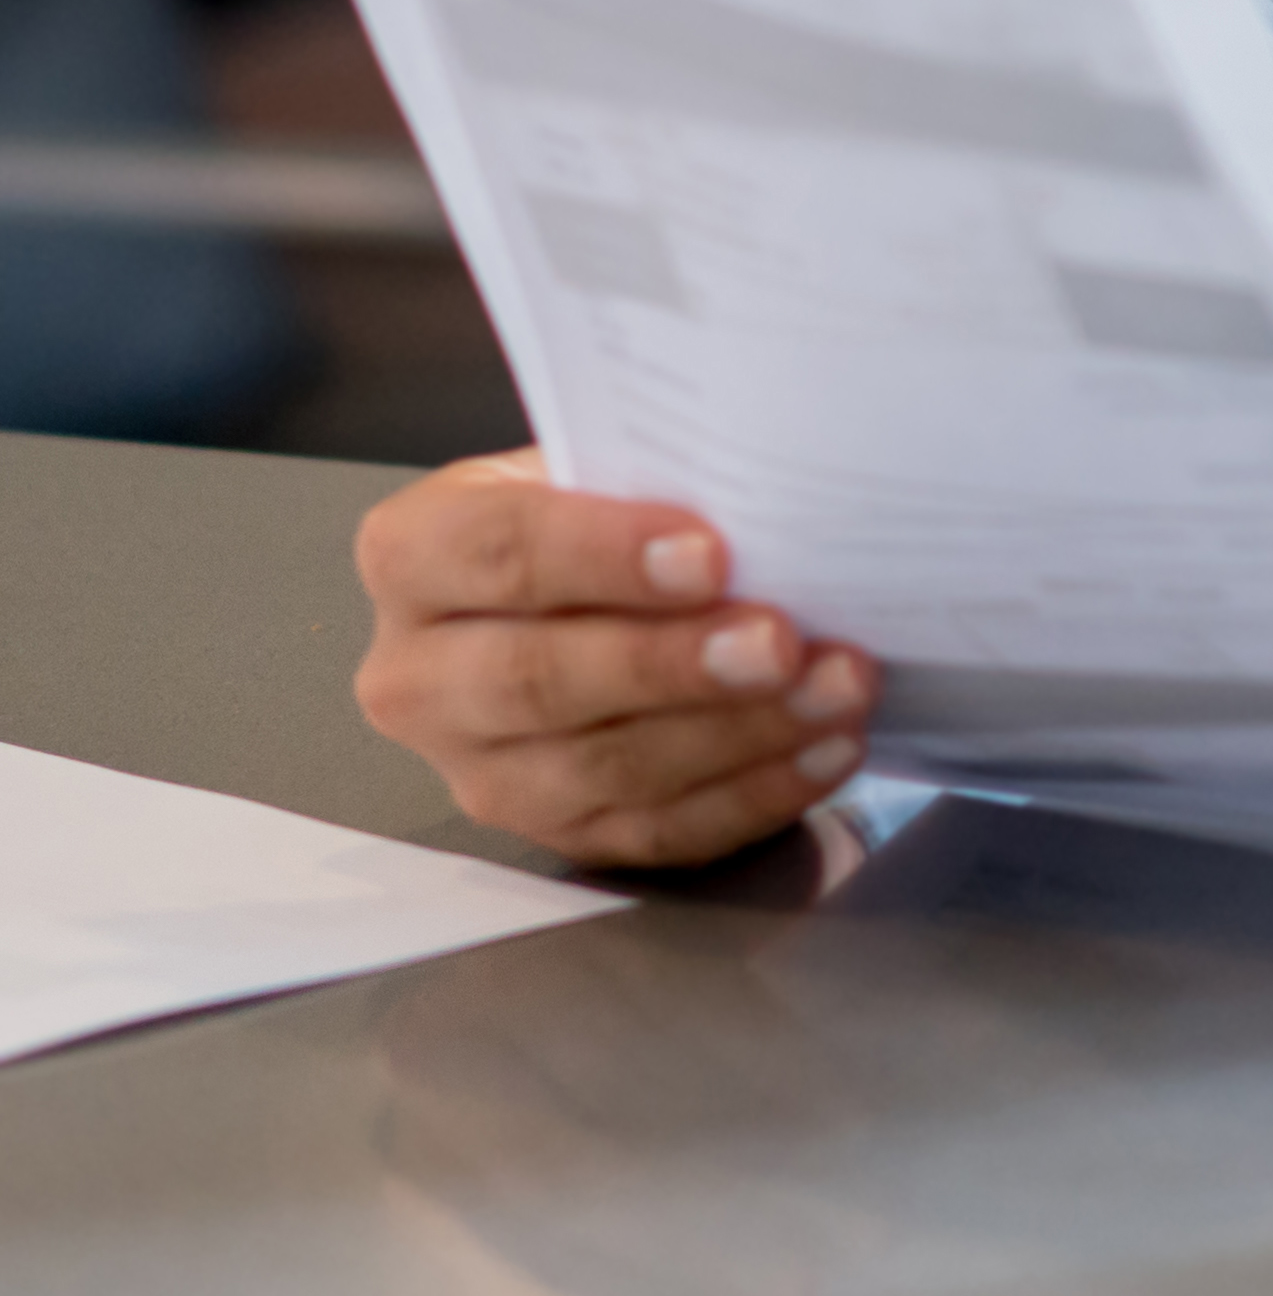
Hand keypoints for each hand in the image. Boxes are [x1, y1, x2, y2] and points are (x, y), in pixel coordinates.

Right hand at [352, 451, 877, 870]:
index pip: (500, 553)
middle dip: (673, 664)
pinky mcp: (554, 834)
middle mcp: (421, 677)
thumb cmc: (603, 506)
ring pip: (604, 767)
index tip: (711, 553)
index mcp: (415, 555)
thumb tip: (768, 497)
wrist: (592, 581)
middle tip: (779, 641)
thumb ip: (656, 476)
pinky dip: (754, 792)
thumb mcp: (603, 461)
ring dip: (737, 733)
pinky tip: (826, 746)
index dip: (605, 554)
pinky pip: (655, 831)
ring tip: (834, 688)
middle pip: (539, 681)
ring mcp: (479, 770)